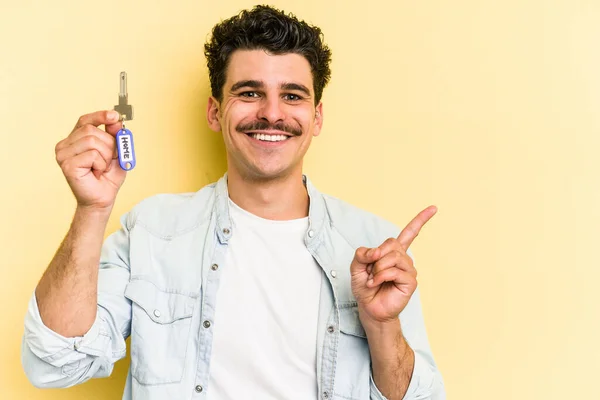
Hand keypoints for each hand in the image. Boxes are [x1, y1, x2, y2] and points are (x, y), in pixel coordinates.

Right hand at [55, 110, 126, 210]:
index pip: (84, 121)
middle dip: (108, 145)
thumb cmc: (107, 177)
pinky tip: (96, 173)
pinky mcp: (67, 164)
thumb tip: (114, 119)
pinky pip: (92, 155)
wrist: (102, 199)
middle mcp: (65, 145)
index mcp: (75, 140)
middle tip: (108, 160)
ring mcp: (63, 155)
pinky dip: (101, 164)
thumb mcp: (115, 153)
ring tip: (100, 168)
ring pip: (93, 141)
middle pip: (92, 131)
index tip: (114, 116)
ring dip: (105, 156)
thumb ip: (114, 135)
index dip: (100, 116)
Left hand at [350, 206, 436, 325]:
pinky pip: (393, 271)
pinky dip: (380, 277)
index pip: (410, 233)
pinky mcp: (410, 282)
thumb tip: (376, 251)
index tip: (434, 208)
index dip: (421, 220)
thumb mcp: (356, 266)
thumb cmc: (365, 287)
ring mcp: (409, 270)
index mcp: (394, 252)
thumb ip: (362, 254)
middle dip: (376, 256)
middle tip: (371, 271)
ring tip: (374, 279)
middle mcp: (404, 259)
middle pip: (391, 244)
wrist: (369, 308)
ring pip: (392, 257)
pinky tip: (376, 283)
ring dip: (377, 269)